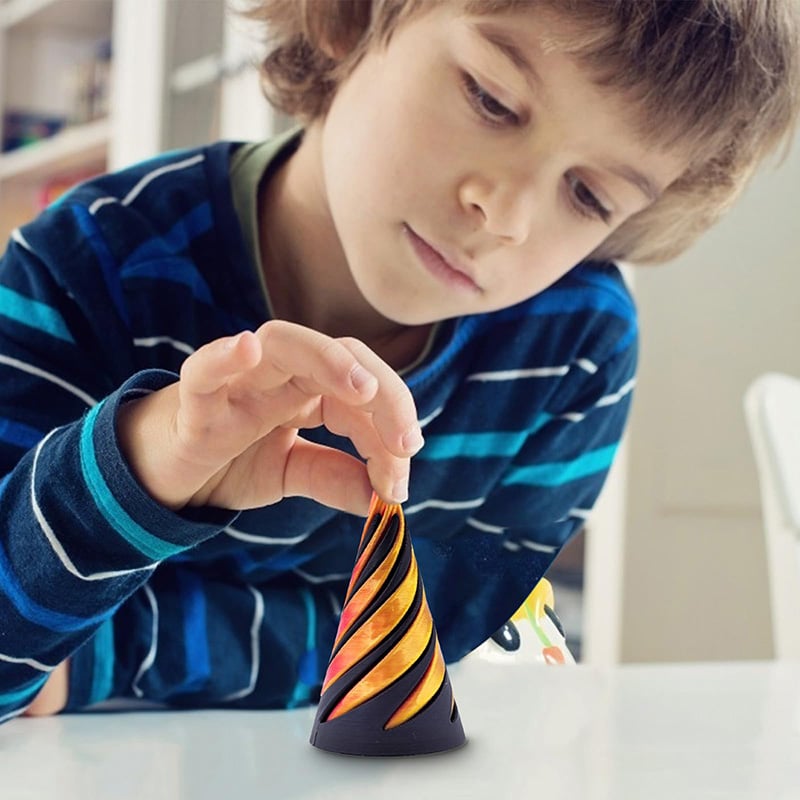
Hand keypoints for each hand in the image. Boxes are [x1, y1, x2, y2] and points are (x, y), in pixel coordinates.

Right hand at [117, 321, 422, 515]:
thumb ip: (334, 477)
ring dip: (330, 361)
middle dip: (385, 394)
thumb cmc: (229, 459)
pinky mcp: (194, 401)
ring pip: (284, 344)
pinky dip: (224, 357)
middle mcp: (280, 375)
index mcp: (309, 390)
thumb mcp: (290, 472)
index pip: (363, 394)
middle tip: (405, 443)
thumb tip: (385, 499)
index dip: (390, 431)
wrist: (163, 475)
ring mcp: (238, 382)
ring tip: (363, 391)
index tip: (400, 483)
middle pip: (341, 357)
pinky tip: (248, 349)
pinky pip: (204, 370)